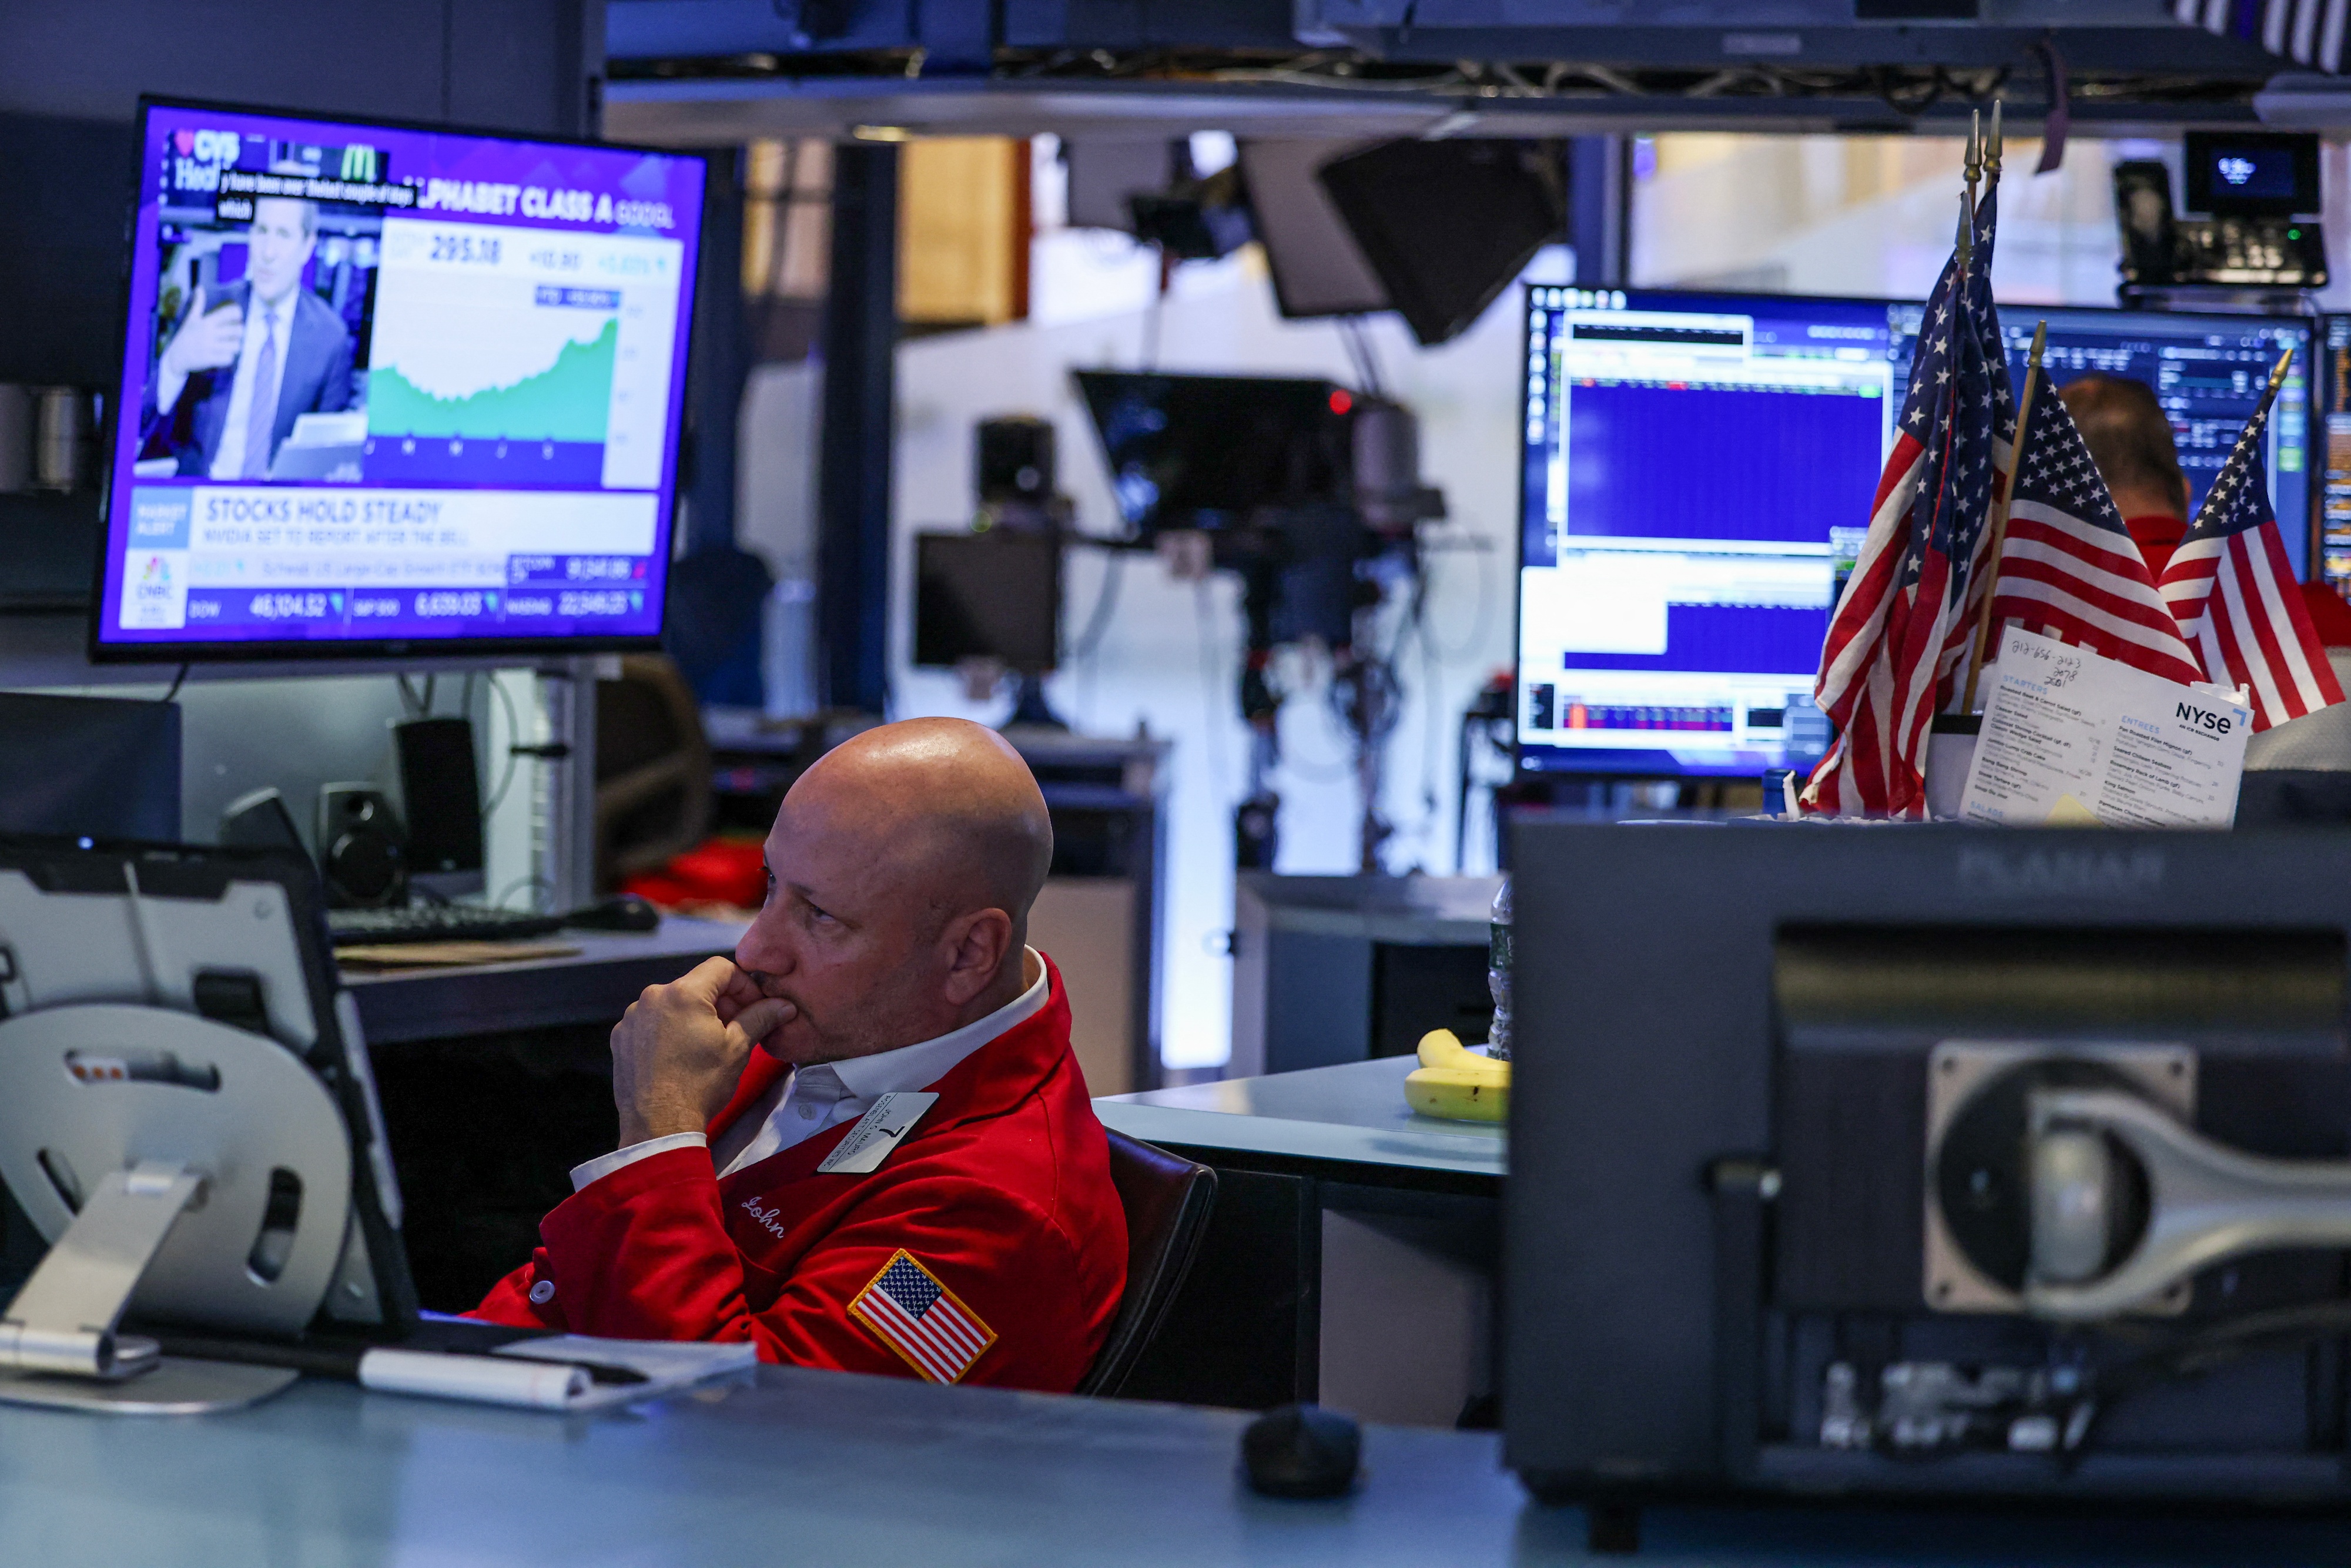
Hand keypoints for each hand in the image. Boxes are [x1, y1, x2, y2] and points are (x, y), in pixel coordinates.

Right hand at [163, 298, 241, 376]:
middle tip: (234, 334)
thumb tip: (199, 287)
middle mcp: (208, 333)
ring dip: (235, 346)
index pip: (229, 313)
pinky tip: (223, 355)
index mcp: (206, 321)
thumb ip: (198, 304)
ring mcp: (210, 347)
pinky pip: (229, 358)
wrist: (176, 357)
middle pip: (238, 330)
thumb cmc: (186, 336)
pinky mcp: (210, 359)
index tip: (237, 317)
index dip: (237, 314)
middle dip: (239, 332)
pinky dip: (228, 358)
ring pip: (236, 346)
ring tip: (229, 346)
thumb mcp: (191, 319)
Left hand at [609, 956, 794, 1146]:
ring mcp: (632, 1017)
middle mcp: (652, 997)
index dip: (745, 985)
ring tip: (708, 1045)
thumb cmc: (700, 1086)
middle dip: (721, 1003)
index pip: (721, 968)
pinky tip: (681, 1056)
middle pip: (696, 985)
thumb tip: (783, 1005)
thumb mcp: (738, 1048)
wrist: (659, 1127)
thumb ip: (761, 1017)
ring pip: (673, 1003)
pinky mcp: (620, 1037)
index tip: (755, 1008)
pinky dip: (670, 1030)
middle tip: (738, 1029)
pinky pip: (652, 1022)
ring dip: (695, 1016)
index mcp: (683, 993)